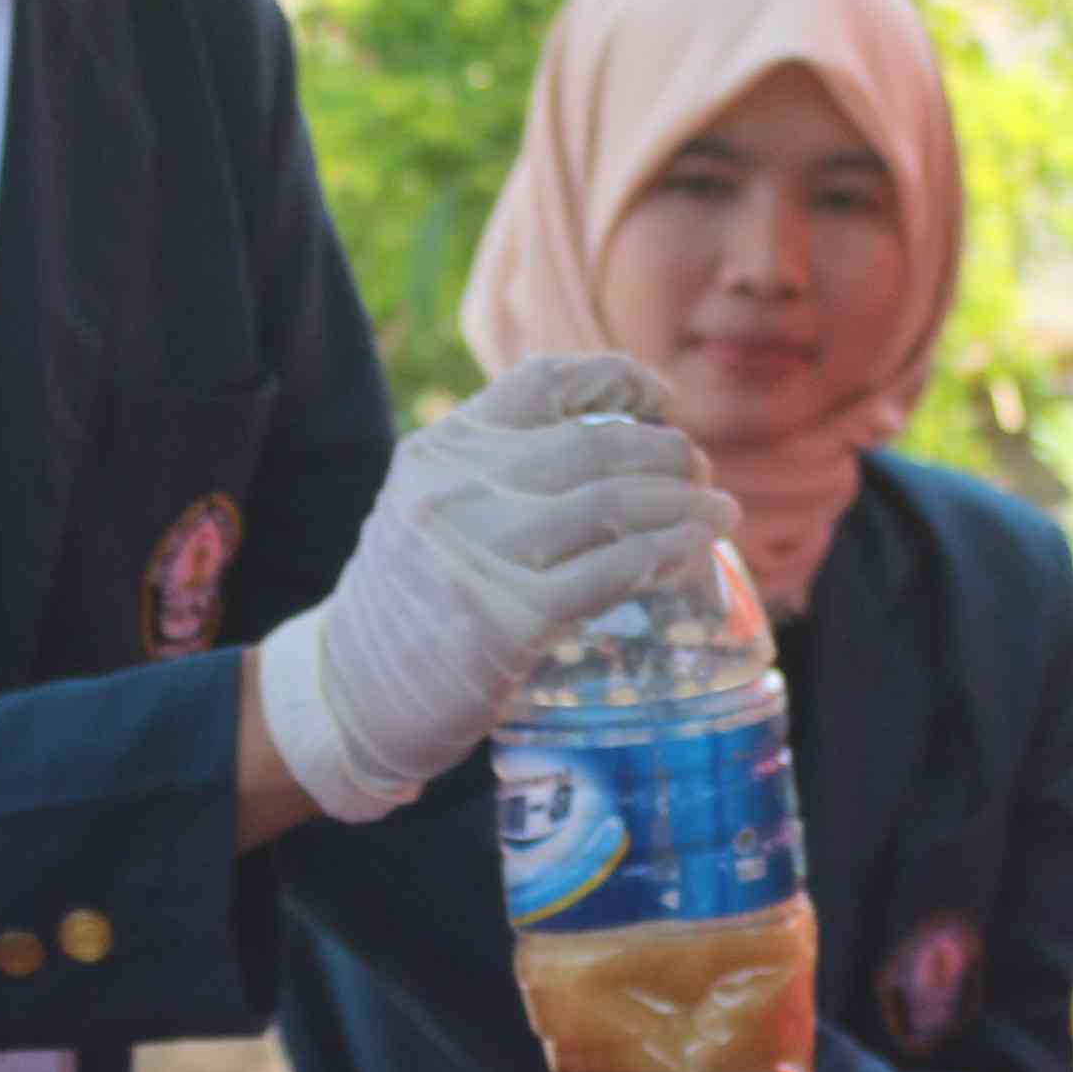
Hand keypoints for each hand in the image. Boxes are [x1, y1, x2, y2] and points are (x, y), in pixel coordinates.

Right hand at [257, 356, 734, 824]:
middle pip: (593, 445)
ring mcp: (481, 551)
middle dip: (666, 453)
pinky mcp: (508, 618)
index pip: (541, 382)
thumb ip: (496, 475)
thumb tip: (612, 457)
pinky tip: (692, 554)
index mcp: (440, 450)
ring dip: (683, 505)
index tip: (659, 397)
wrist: (352, 693)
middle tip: (702, 473)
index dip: (614, 378)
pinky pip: (610, 572)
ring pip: (612, 504)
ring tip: (720, 512)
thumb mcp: (429, 509)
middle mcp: (457, 488)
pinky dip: (664, 556)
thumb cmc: (409, 602)